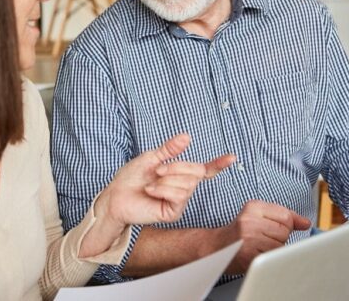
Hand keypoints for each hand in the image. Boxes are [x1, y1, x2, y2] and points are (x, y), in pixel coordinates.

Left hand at [79, 134, 234, 257]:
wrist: (115, 197)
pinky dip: (162, 189)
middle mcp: (182, 188)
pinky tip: (151, 191)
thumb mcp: (150, 158)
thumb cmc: (130, 179)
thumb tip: (187, 137)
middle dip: (176, 167)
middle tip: (156, 171)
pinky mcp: (174, 212)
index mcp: (178, 174)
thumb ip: (169, 149)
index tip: (232, 157)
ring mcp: (179, 201)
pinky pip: (179, 195)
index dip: (218, 164)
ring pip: (187, 184)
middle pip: (196, 171)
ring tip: (151, 183)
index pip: (204, 170)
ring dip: (166, 179)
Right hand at [217, 200, 310, 273]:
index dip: (284, 226)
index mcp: (253, 206)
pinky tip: (255, 254)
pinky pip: (272, 257)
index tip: (273, 230)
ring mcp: (248, 238)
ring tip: (258, 247)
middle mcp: (250, 220)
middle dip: (278, 238)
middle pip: (284, 231)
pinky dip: (267, 259)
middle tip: (262, 239)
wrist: (215, 247)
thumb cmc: (239, 233)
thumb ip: (284, 217)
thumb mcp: (258, 216)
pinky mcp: (248, 254)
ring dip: (273, 250)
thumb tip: (305, 223)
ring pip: (280, 245)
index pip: (286, 216)